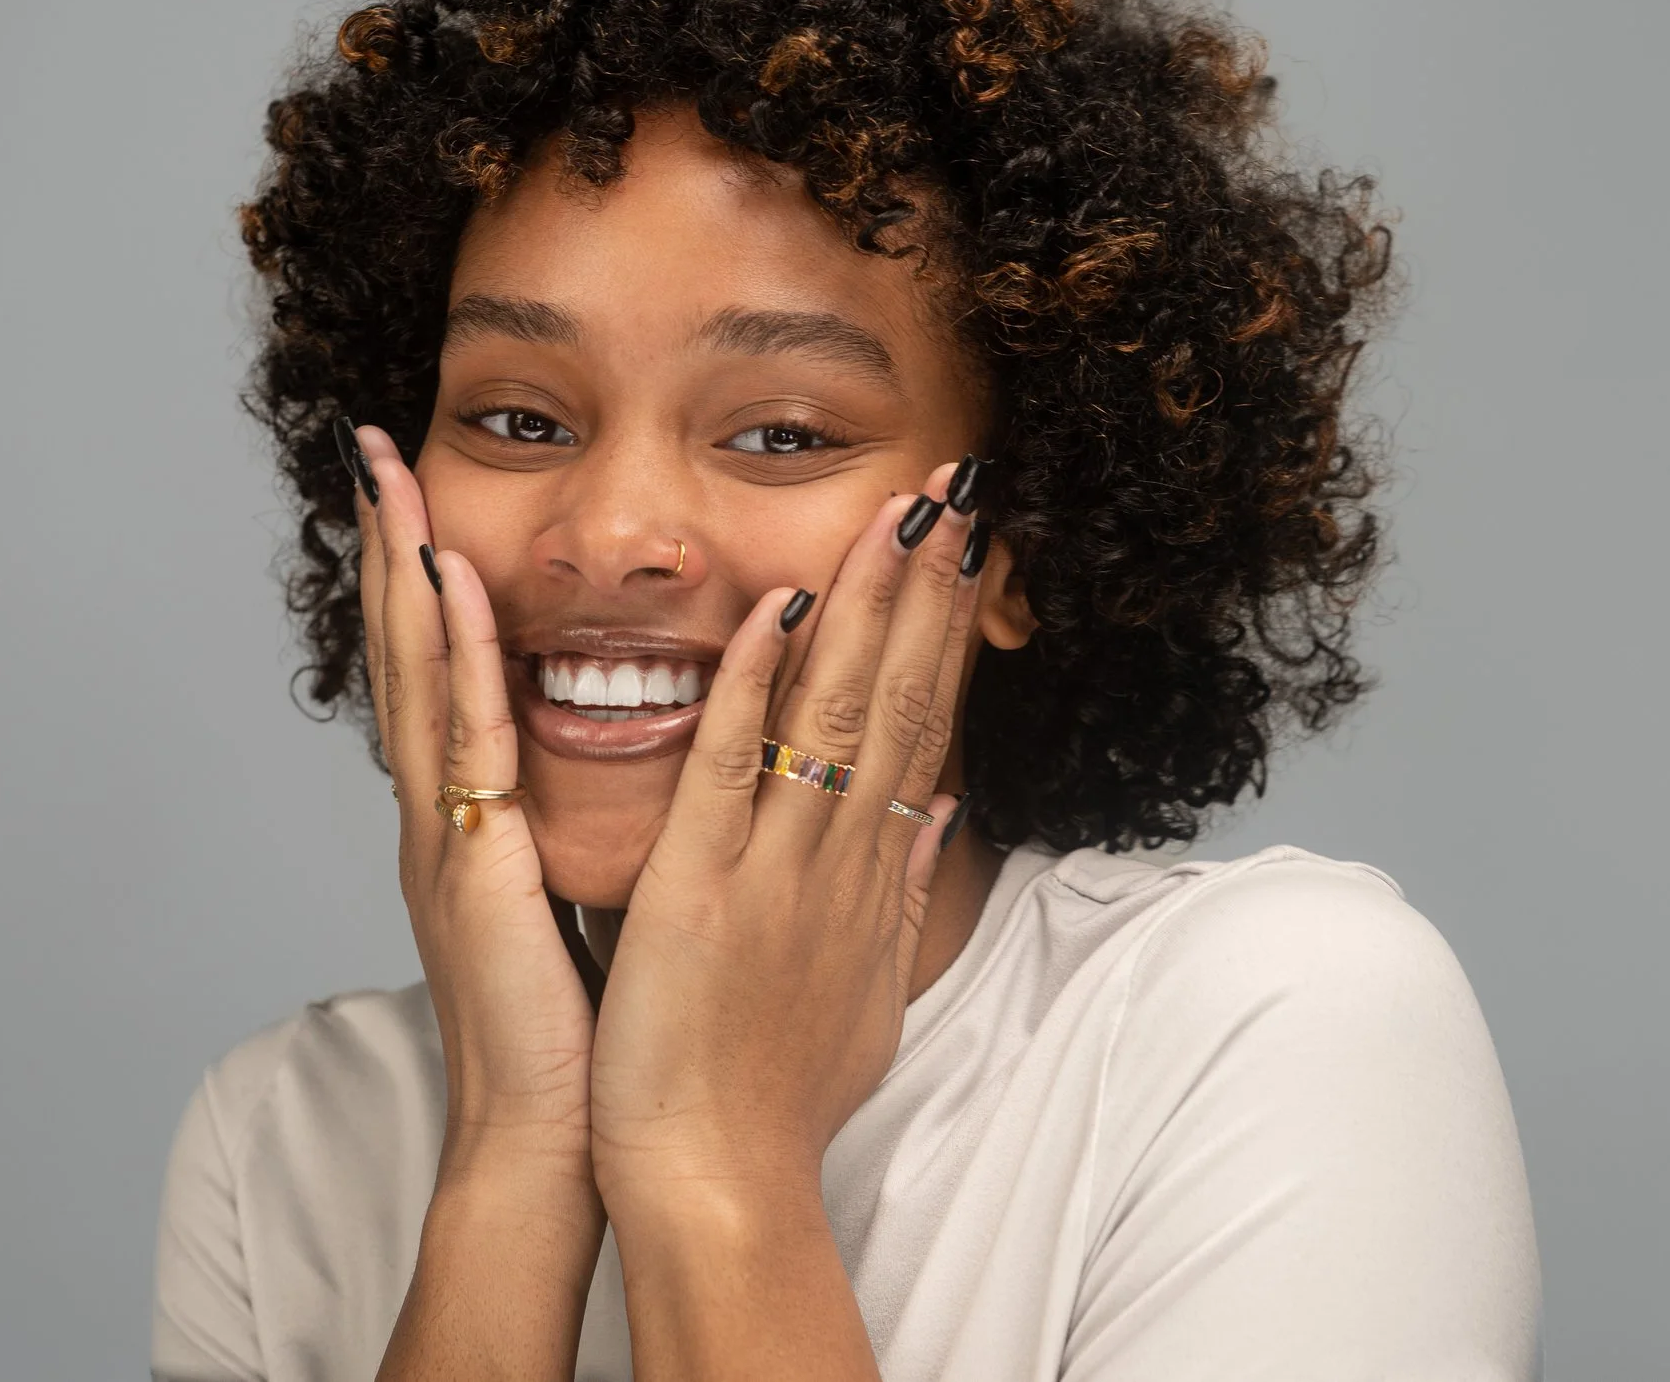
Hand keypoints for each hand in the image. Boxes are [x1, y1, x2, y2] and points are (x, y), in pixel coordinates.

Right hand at [350, 423, 598, 1179]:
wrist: (554, 1137)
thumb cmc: (583, 1033)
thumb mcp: (581, 899)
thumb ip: (585, 832)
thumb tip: (642, 774)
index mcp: (473, 821)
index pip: (443, 675)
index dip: (425, 582)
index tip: (420, 492)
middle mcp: (445, 814)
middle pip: (409, 653)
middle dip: (388, 546)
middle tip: (371, 446)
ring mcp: (448, 834)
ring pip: (421, 674)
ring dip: (403, 568)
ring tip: (388, 472)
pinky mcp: (475, 862)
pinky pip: (467, 737)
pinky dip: (457, 653)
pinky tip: (449, 578)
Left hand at [588, 462, 979, 1216]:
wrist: (723, 1180)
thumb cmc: (780, 1093)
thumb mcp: (865, 989)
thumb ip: (902, 892)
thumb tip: (943, 816)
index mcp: (867, 873)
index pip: (922, 724)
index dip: (947, 630)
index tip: (968, 548)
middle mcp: (839, 858)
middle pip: (899, 697)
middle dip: (927, 587)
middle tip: (956, 488)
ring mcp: (776, 868)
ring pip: (835, 714)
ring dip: (866, 608)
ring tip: (896, 515)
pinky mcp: (701, 888)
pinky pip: (733, 770)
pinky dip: (755, 689)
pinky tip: (777, 609)